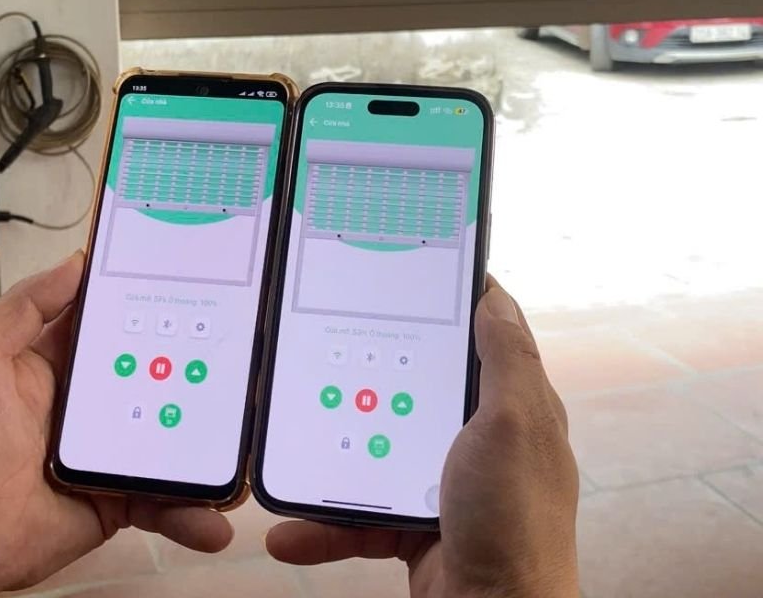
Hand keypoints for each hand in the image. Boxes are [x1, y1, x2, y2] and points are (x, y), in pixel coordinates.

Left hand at [0, 253, 232, 597]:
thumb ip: (27, 307)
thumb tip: (77, 262)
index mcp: (69, 365)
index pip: (128, 330)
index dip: (166, 314)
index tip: (210, 299)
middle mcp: (97, 403)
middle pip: (164, 382)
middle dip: (207, 378)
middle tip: (249, 371)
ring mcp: (113, 451)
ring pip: (175, 441)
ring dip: (212, 446)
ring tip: (247, 448)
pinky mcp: (119, 499)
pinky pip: (163, 503)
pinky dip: (191, 513)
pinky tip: (216, 520)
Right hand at [266, 277, 578, 597]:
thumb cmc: (514, 520)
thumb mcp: (514, 424)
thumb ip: (504, 361)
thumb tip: (494, 295)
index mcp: (514, 408)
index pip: (487, 335)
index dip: (457, 300)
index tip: (413, 274)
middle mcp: (484, 439)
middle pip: (425, 385)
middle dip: (381, 369)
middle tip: (337, 341)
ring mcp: (447, 483)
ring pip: (384, 447)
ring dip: (340, 449)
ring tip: (299, 435)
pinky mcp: (415, 524)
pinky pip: (363, 512)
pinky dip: (326, 523)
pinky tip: (291, 530)